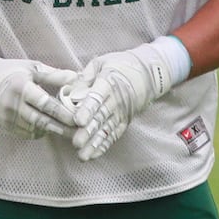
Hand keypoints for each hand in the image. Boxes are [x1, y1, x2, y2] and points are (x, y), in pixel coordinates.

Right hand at [0, 55, 77, 138]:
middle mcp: (13, 104)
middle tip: (79, 132)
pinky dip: (41, 131)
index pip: (44, 103)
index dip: (61, 112)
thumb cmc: (11, 72)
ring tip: (70, 131)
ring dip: (53, 130)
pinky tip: (51, 127)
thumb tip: (76, 77)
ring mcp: (8, 117)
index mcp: (21, 87)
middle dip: (62, 127)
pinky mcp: (6, 126)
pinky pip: (28, 133)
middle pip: (41, 120)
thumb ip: (54, 75)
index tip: (77, 118)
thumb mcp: (31, 68)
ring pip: (36, 129)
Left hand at [59, 37, 189, 159]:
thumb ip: (85, 78)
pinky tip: (93, 155)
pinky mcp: (125, 121)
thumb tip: (71, 94)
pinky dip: (104, 145)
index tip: (78, 120)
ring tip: (82, 155)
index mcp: (108, 82)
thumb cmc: (119, 65)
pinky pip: (113, 135)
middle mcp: (116, 100)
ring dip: (94, 143)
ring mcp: (121, 113)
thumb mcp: (100, 63)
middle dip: (88, 131)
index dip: (87, 109)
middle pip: (101, 117)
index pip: (97, 98)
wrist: (148, 73)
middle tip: (76, 143)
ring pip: (106, 130)